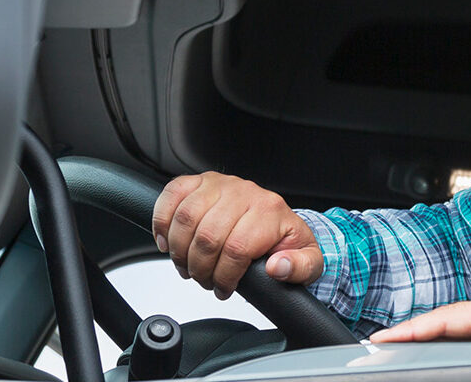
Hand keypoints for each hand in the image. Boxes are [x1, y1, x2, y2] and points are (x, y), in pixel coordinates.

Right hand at [152, 171, 323, 298]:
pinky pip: (172, 193)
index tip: (224, 289)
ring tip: (187, 266)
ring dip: (179, 250)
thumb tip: (279, 267)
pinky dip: (162, 220)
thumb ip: (301, 267)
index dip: (224, 276)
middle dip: (200, 268)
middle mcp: (245, 193)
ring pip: (186, 217)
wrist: (277, 220)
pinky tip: (166, 242)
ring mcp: (221, 184)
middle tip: (203, 280)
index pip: (237, 248)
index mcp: (271, 211)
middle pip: (208, 236)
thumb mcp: (308, 261)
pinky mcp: (200, 181)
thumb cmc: (287, 241)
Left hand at [368, 268, 470, 345]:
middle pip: (442, 324)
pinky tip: (391, 337)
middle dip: (415, 335)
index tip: (413, 343)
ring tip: (380, 342)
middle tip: (385, 344)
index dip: (435, 333)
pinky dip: (414, 330)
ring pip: (436, 323)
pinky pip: (440, 323)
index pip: (460, 327)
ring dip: (407, 333)